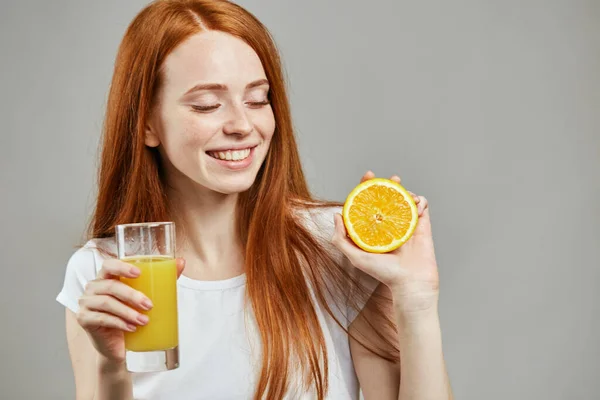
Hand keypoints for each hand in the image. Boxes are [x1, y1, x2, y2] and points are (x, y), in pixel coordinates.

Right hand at [76, 258, 185, 362]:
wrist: (118, 345)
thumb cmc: (131, 314)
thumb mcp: (146, 295)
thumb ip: (162, 278)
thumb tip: (181, 262)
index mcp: (106, 277)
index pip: (108, 265)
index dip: (122, 267)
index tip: (139, 273)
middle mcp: (93, 287)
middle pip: (110, 286)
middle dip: (132, 295)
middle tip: (149, 305)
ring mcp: (85, 303)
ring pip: (106, 303)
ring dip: (127, 312)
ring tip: (144, 320)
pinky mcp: (84, 319)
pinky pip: (101, 319)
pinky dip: (119, 323)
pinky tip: (132, 328)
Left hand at [331, 171, 439, 312]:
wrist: (410, 283)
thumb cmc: (383, 274)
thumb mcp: (355, 257)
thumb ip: (340, 239)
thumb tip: (337, 215)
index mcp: (374, 229)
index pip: (368, 203)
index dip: (367, 188)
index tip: (367, 176)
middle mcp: (389, 224)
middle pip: (388, 197)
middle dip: (389, 183)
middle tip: (390, 178)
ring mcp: (406, 224)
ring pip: (405, 199)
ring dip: (405, 191)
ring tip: (404, 192)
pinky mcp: (422, 226)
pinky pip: (422, 207)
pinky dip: (420, 201)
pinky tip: (416, 204)